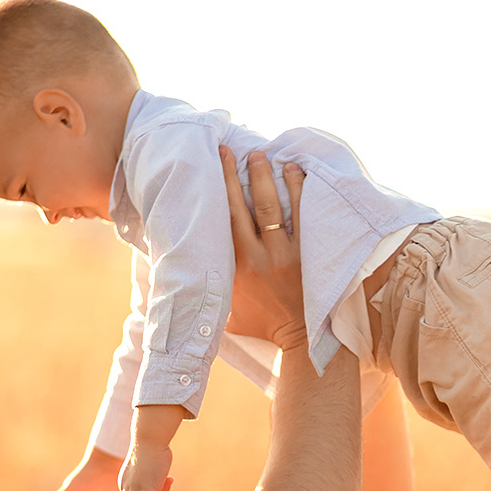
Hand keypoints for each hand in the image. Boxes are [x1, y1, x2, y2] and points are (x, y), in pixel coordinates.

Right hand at [222, 149, 306, 348]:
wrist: (300, 339)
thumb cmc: (262, 326)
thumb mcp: (228, 312)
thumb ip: (212, 290)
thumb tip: (182, 279)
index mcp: (237, 267)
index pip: (224, 220)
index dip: (218, 191)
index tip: (212, 167)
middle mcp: (259, 257)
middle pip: (246, 207)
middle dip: (237, 176)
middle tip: (233, 151)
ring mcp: (285, 254)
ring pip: (275, 208)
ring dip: (268, 178)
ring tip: (262, 155)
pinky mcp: (308, 255)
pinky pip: (304, 216)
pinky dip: (299, 192)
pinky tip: (294, 171)